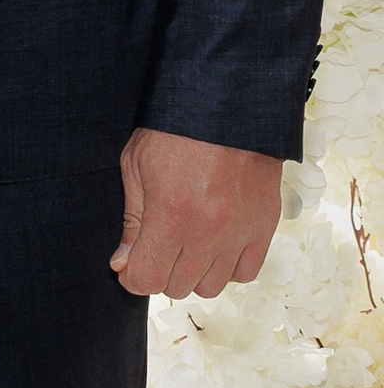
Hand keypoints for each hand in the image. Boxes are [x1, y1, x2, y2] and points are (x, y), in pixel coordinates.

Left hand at [109, 126, 282, 298]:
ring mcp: (241, 231)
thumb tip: (122, 263)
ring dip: (193, 272)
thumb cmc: (174, 127)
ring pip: (212, 286)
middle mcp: (210, 230)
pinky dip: (226, 267)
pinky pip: (245, 272)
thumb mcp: (136, 164)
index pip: (148, 278)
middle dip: (159, 272)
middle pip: (178, 286)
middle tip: (155, 247)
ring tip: (185, 244)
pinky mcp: (265, 224)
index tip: (128, 267)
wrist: (228, 101)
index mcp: (172, 213)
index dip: (132, 278)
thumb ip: (132, 219)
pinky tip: (214, 245)